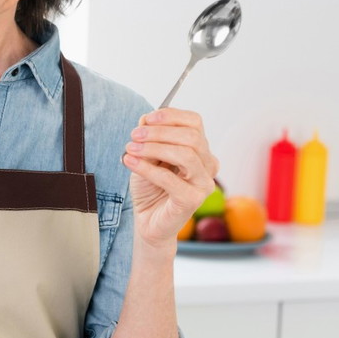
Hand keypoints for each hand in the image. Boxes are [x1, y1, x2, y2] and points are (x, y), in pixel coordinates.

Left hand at [122, 108, 219, 248]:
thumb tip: (145, 119)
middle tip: (135, 135)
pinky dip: (147, 168)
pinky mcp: (192, 200)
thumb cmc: (151, 188)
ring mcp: (203, 184)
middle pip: (191, 136)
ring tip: (131, 149)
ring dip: (153, 147)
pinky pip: (169, 178)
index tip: (146, 119)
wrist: (148, 221)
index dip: (171, 116)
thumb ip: (149, 138)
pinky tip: (130, 162)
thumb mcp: (146, 156)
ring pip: (185, 154)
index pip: (195, 122)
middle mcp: (208, 166)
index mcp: (201, 151)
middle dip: (159, 132)